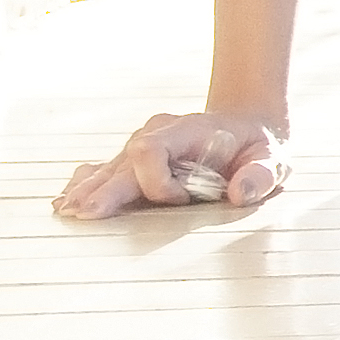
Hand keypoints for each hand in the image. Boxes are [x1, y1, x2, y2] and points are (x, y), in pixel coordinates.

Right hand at [55, 111, 288, 219]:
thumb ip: (261, 174)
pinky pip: (107, 171)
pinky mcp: (137, 161)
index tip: (182, 199)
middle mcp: (158, 134)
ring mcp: (144, 146)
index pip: (152, 150)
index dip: (158, 180)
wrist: (247, 125)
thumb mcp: (272, 158)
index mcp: (188, 131)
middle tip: (85, 214)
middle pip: (123, 163)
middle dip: (106, 190)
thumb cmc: (258, 146)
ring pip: (110, 168)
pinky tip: (67, 200)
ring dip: (90, 191)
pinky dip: (89, 185)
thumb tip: (240, 193)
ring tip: (67, 211)